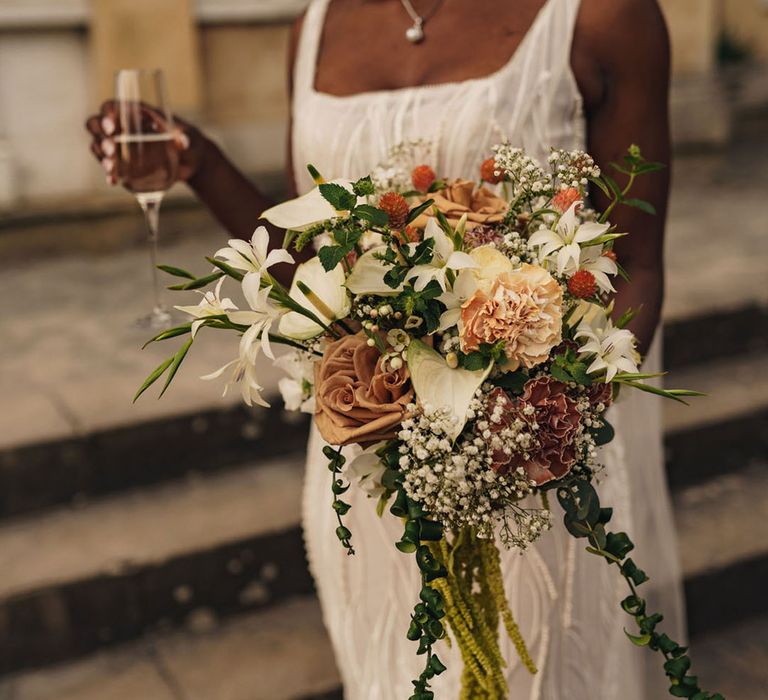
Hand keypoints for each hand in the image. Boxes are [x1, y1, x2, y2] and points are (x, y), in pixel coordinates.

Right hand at [85, 100, 208, 186]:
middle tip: (111, 148)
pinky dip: (109, 174)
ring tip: (112, 167)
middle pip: (96, 125)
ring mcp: (121, 147)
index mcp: (136, 114)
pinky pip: (109, 167)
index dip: (106, 113)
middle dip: (99, 135)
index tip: (112, 126)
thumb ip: (187, 139)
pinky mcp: (124, 165)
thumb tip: (184, 142)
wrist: (191, 163)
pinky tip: (113, 181)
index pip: (112, 107)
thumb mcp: (191, 139)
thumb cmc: (190, 142)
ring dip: (101, 156)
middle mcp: (123, 128)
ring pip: (99, 145)